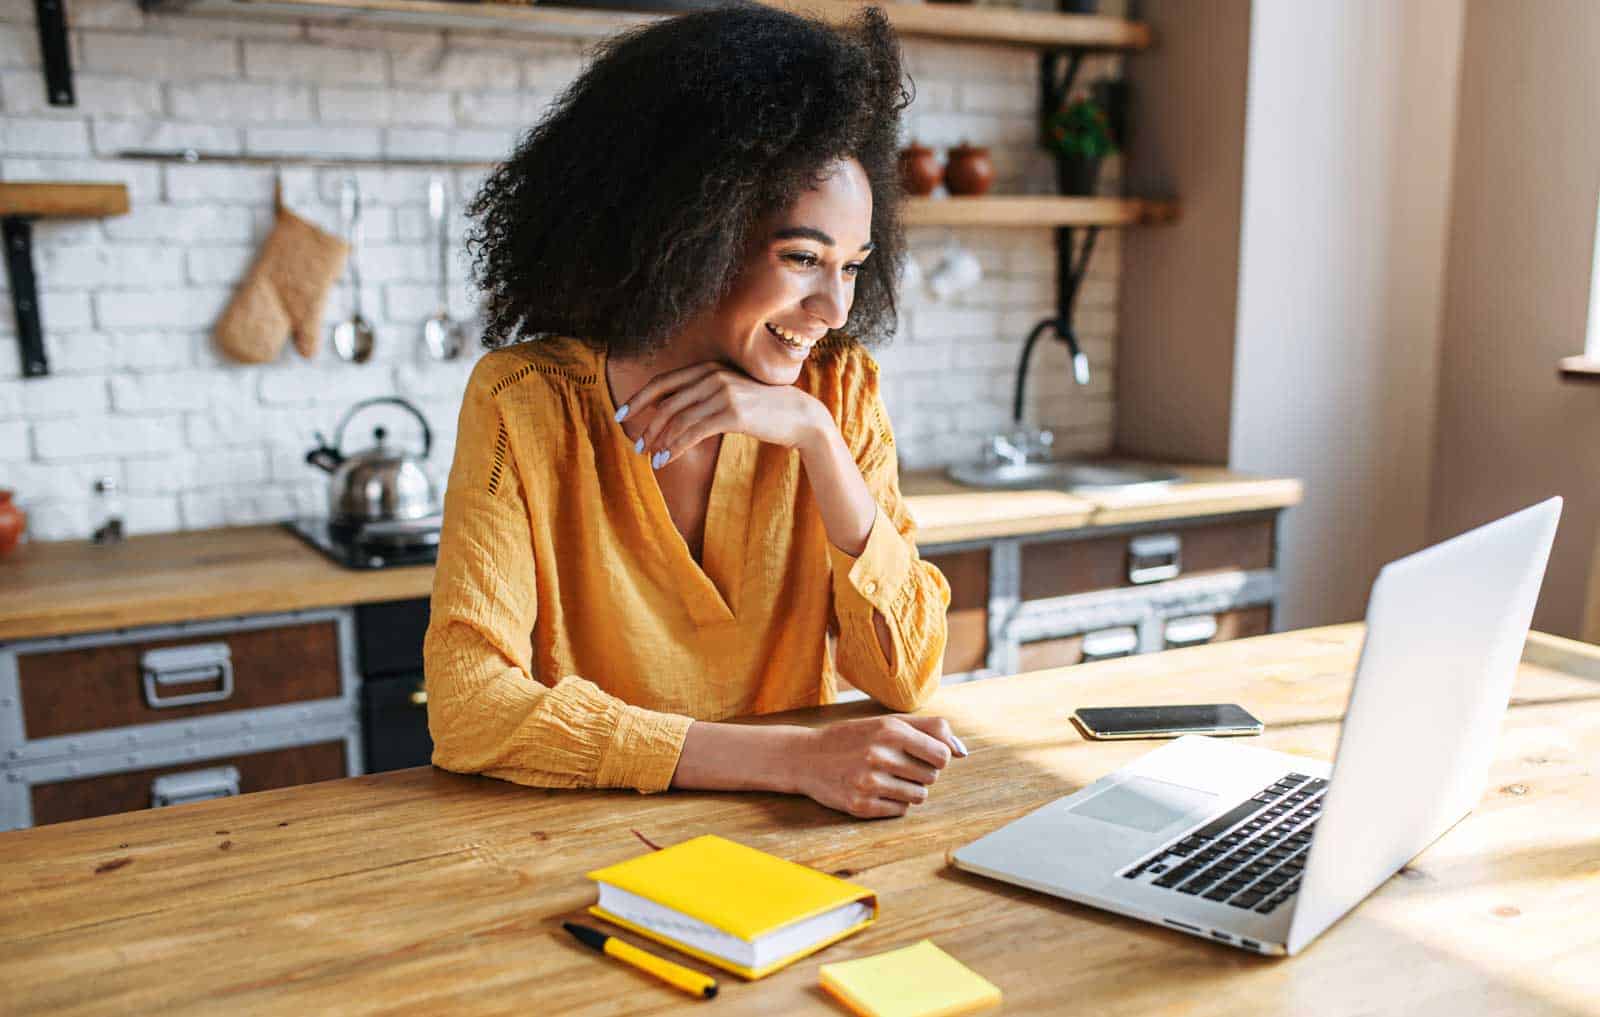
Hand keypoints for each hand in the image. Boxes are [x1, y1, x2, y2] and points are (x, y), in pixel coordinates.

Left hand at [617, 362, 829, 466]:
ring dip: (660, 441)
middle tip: (637, 445)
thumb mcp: (729, 394)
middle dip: (646, 425)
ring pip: (678, 419)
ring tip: (651, 457)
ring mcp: (723, 393)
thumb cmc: (762, 409)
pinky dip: (675, 448)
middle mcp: (713, 376)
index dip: (638, 398)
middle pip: (666, 401)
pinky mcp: (732, 413)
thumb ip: (701, 396)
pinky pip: (693, 432)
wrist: (799, 416)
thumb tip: (666, 411)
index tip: (620, 414)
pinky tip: (666, 460)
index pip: (663, 381)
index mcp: (709, 368)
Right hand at [795, 714, 966, 818]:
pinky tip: (875, 791)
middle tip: (897, 765)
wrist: (806, 757)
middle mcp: (879, 756)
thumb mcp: (887, 722)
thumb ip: (929, 729)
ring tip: (887, 778)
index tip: (922, 755)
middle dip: (920, 773)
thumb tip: (963, 751)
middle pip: (931, 777)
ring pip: (918, 797)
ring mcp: (868, 783)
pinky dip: (893, 803)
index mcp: (890, 731)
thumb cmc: (853, 737)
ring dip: (909, 790)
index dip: (936, 757)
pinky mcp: (860, 806)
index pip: (942, 755)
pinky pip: (899, 811)